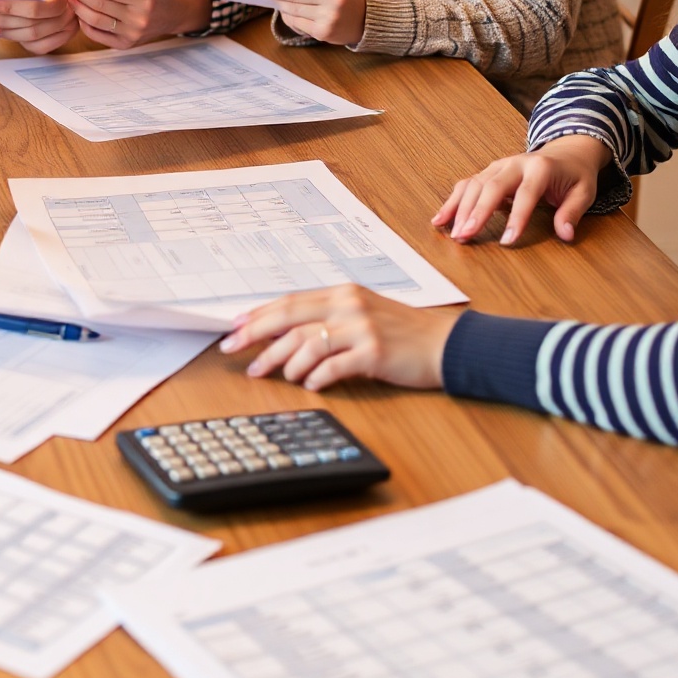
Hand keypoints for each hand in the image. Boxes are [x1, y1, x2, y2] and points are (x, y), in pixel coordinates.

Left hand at [0, 0, 76, 51]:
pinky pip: (38, 47)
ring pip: (34, 37)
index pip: (35, 8)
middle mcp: (68, 14)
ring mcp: (66, 29)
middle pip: (33, 24)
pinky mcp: (60, 40)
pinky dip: (19, 41)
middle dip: (5, 21)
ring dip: (9, 33)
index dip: (10, 8)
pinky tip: (4, 34)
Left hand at [65, 0, 207, 47]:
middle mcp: (138, 20)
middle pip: (100, 4)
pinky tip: (78, 12)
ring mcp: (131, 35)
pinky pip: (98, 35)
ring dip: (78, 7)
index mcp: (145, 0)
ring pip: (96, 20)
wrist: (170, 16)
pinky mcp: (125, 44)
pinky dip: (85, 24)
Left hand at [219, 284, 459, 390]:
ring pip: (306, 343)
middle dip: (256, 335)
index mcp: (342, 293)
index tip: (234, 327)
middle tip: (233, 350)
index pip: (289, 301)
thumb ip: (328, 315)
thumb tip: (284, 330)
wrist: (444, 344)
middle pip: (289, 318)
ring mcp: (361, 328)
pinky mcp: (374, 353)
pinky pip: (333, 366)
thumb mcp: (362, 312)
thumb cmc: (401, 332)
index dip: (258, 314)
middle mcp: (348, 305)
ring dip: (284, 362)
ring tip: (275, 375)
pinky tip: (308, 384)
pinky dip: (315, 377)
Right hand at [433, 133, 610, 245]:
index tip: (507, 240)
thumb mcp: (584, 192)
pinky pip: (467, 184)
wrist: (566, 152)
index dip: (516, 218)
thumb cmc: (574, 175)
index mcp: (540, 167)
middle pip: (491, 186)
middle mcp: (515, 164)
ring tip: (452, 232)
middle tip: (466, 235)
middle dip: (476, 212)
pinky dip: (452, 201)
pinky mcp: (488, 171)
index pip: (526, 194)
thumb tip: (565, 234)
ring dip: (460, 208)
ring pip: (474, 184)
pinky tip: (441, 218)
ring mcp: (498, 166)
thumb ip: (572, 212)